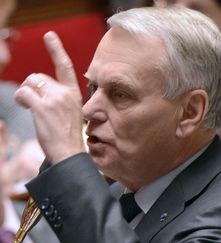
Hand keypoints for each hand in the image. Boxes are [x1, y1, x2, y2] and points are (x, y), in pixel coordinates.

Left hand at [14, 31, 84, 163]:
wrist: (69, 152)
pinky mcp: (42, 107)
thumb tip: (40, 90)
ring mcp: (54, 99)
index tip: (49, 36)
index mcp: (74, 93)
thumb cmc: (68, 136)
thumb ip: (60, 97)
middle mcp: (65, 93)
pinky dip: (20, 99)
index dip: (56, 49)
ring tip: (28, 106)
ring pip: (29, 83)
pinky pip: (23, 93)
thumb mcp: (71, 112)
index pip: (65, 66)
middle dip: (32, 86)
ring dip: (24, 93)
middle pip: (39, 76)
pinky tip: (24, 106)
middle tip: (33, 102)